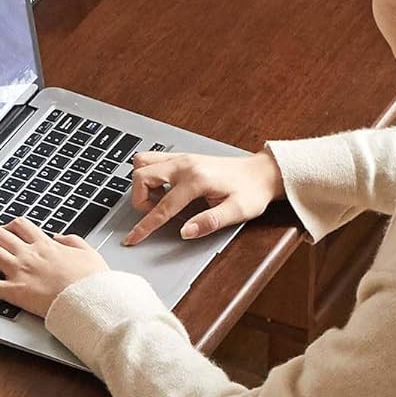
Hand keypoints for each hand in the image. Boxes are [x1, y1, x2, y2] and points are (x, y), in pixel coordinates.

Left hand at [0, 215, 109, 316]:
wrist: (93, 299)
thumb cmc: (93, 281)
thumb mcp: (88, 253)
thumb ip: (72, 242)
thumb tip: (59, 237)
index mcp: (47, 245)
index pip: (20, 226)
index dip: (6, 225)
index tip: (0, 228)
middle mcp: (29, 254)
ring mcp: (20, 271)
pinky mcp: (15, 292)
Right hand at [123, 150, 282, 245]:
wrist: (262, 172)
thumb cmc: (252, 191)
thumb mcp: (237, 211)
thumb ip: (210, 222)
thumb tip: (185, 232)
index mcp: (197, 179)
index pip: (162, 207)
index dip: (145, 226)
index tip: (133, 239)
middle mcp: (185, 164)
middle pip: (141, 176)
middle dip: (140, 200)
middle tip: (155, 213)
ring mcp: (182, 158)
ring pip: (142, 163)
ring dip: (142, 184)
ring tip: (159, 199)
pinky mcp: (182, 157)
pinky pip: (152, 159)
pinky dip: (149, 174)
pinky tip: (164, 188)